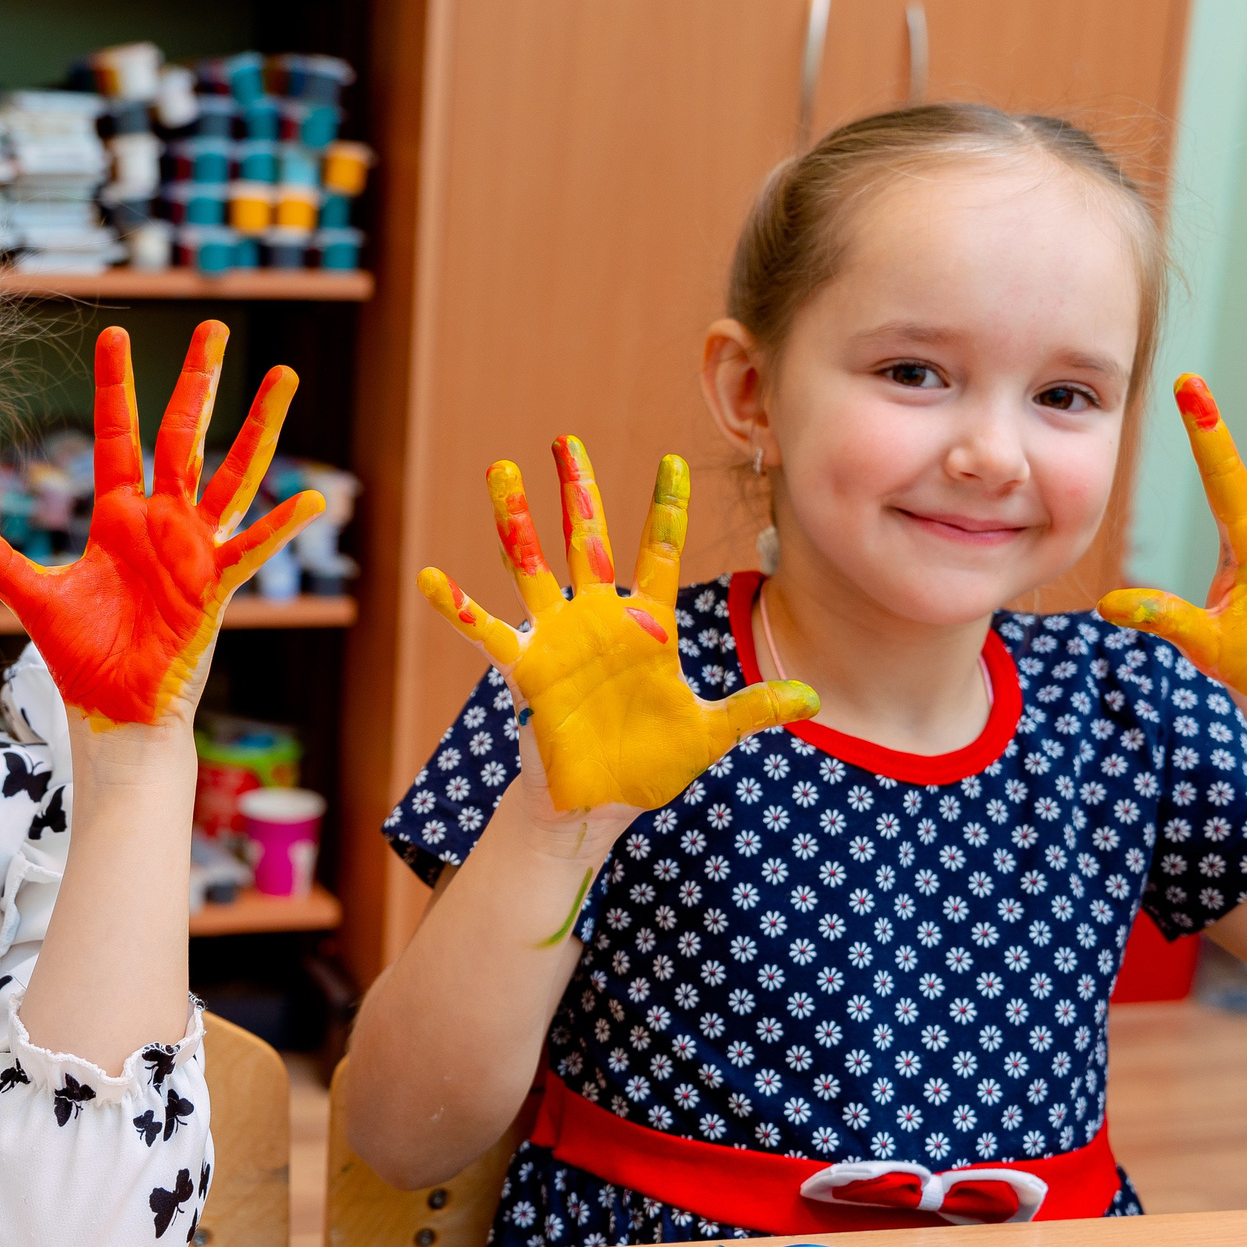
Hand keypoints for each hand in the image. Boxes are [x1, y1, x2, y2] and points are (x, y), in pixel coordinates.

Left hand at [0, 321, 322, 728]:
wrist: (114, 713)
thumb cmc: (81, 659)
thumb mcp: (31, 596)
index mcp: (120, 519)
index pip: (121, 436)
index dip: (118, 387)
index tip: (117, 336)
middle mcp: (162, 524)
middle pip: (185, 436)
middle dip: (199, 382)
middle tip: (215, 329)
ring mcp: (194, 551)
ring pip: (231, 474)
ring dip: (259, 427)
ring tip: (285, 378)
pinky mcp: (214, 587)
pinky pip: (252, 549)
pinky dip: (280, 526)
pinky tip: (313, 501)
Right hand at [418, 437, 817, 811]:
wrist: (598, 806)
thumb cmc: (650, 766)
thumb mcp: (709, 735)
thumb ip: (754, 709)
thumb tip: (815, 699)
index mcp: (648, 627)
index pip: (661, 554)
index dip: (666, 508)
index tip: (671, 460)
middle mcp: (599, 620)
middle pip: (588, 541)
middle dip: (578, 491)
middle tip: (566, 440)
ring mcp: (558, 640)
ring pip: (533, 567)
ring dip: (516, 521)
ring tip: (500, 470)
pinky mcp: (525, 670)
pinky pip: (486, 632)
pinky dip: (457, 606)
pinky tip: (431, 578)